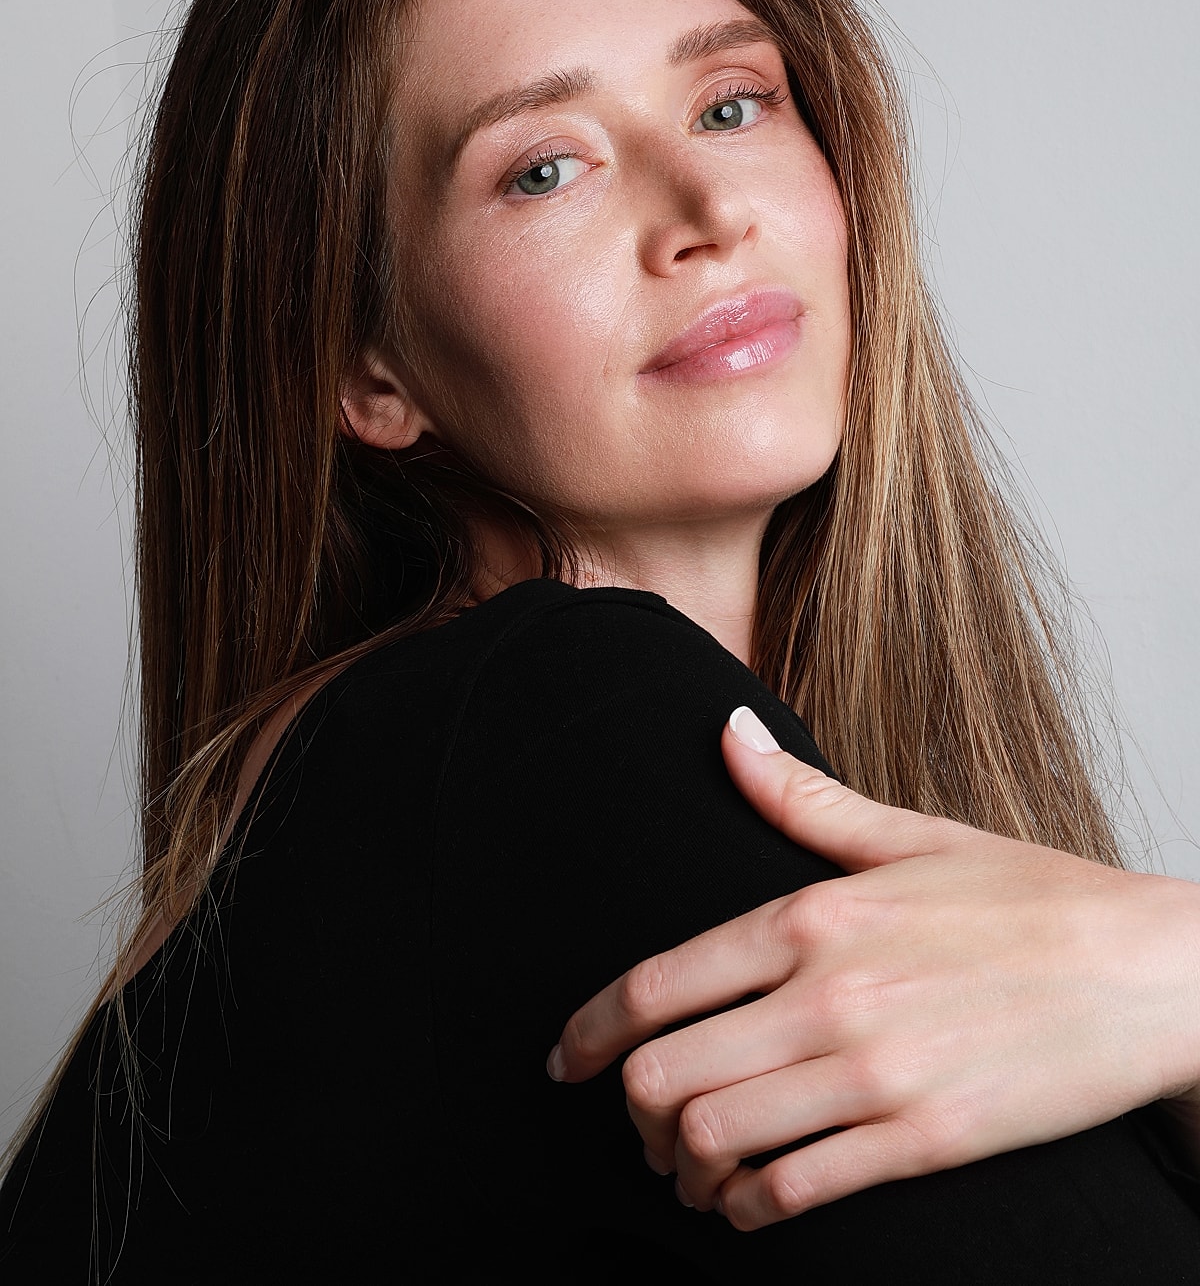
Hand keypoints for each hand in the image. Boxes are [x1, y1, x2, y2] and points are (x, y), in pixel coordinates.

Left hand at [548, 707, 1199, 1229]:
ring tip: (683, 1163)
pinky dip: (749, 1205)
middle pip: (664, 1072)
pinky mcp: (922, 1140)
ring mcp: (874, 1073)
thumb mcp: (908, 835)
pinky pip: (794, 1190)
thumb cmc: (1027, 898)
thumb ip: (798, 797)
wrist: (1150, 971)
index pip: (657, 983)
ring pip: (714, 1138)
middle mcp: (827, 995)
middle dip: (627, 1107)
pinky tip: (748, 1197)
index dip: (589, 1031)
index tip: (564, 1060)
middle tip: (632, 1119)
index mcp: (811, 915)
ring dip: (679, 1164)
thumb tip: (726, 729)